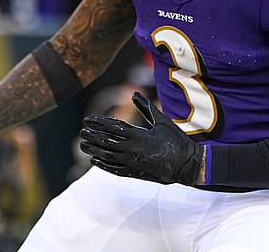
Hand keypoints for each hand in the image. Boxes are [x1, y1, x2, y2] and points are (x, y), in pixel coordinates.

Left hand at [79, 92, 202, 185]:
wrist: (187, 164)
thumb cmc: (176, 140)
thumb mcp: (161, 121)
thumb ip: (146, 108)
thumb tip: (134, 94)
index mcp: (139, 135)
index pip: (113, 127)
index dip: (98, 123)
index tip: (87, 119)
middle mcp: (133, 150)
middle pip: (106, 141)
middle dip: (92, 136)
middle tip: (81, 132)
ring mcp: (133, 163)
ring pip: (107, 156)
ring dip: (93, 150)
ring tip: (83, 145)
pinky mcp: (135, 173)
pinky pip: (115, 170)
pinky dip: (103, 165)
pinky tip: (94, 161)